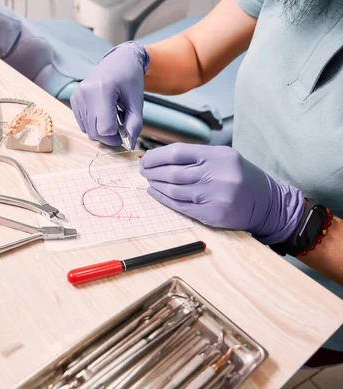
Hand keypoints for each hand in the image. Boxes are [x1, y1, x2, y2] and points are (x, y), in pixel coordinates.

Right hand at [70, 41, 149, 148]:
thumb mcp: (137, 102)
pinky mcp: (74, 99)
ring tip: (113, 116)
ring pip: (88, 130)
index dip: (116, 136)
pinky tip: (103, 113)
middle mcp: (85, 93)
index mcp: (102, 90)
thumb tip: (129, 145)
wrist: (119, 60)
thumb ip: (135, 125)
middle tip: (122, 125)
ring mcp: (77, 96)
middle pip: (95, 132)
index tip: (125, 132)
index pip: (104, 129)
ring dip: (102, 130)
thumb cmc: (130, 79)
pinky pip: (83, 124)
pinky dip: (94, 124)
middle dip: (109, 135)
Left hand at [139, 143, 304, 244]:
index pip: (178, 152)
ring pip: (174, 190)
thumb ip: (196, 156)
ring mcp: (214, 196)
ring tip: (149, 181)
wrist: (267, 202)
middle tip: (143, 171)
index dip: (157, 156)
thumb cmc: (240, 177)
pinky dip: (164, 199)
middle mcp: (217, 175)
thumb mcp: (224, 157)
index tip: (146, 158)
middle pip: (173, 173)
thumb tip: (160, 157)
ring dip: (156, 185)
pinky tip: (156, 194)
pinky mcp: (212, 214)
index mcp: (218, 156)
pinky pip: (180, 206)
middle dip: (153, 171)